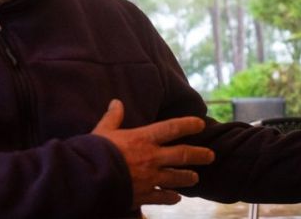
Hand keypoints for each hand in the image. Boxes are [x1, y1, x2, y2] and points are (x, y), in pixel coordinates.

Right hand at [91, 99, 214, 207]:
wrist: (90, 179)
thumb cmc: (95, 152)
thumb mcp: (103, 130)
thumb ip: (113, 117)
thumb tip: (116, 102)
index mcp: (143, 139)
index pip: (172, 128)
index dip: (188, 125)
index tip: (200, 124)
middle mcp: (152, 158)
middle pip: (183, 155)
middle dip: (199, 155)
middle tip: (211, 156)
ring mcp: (151, 178)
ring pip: (177, 178)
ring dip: (188, 177)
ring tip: (195, 178)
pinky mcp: (145, 195)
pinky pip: (163, 197)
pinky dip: (171, 198)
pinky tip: (176, 198)